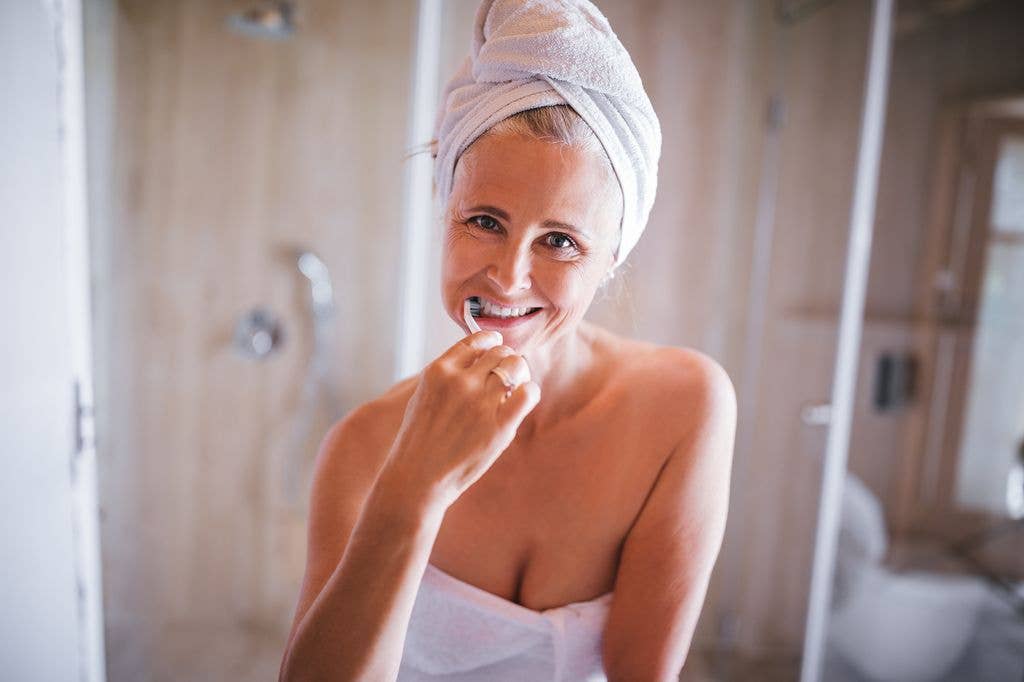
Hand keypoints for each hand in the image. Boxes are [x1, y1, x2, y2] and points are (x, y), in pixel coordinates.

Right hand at [383, 331, 540, 507]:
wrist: (417, 477)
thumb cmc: (420, 440)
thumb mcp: (424, 395)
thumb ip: (448, 376)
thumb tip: (479, 360)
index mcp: (438, 371)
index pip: (475, 341)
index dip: (490, 343)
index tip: (496, 348)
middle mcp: (460, 381)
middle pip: (500, 352)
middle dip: (506, 360)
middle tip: (507, 375)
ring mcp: (480, 402)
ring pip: (516, 366)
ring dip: (519, 374)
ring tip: (513, 388)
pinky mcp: (500, 424)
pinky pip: (528, 392)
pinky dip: (529, 392)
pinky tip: (521, 401)